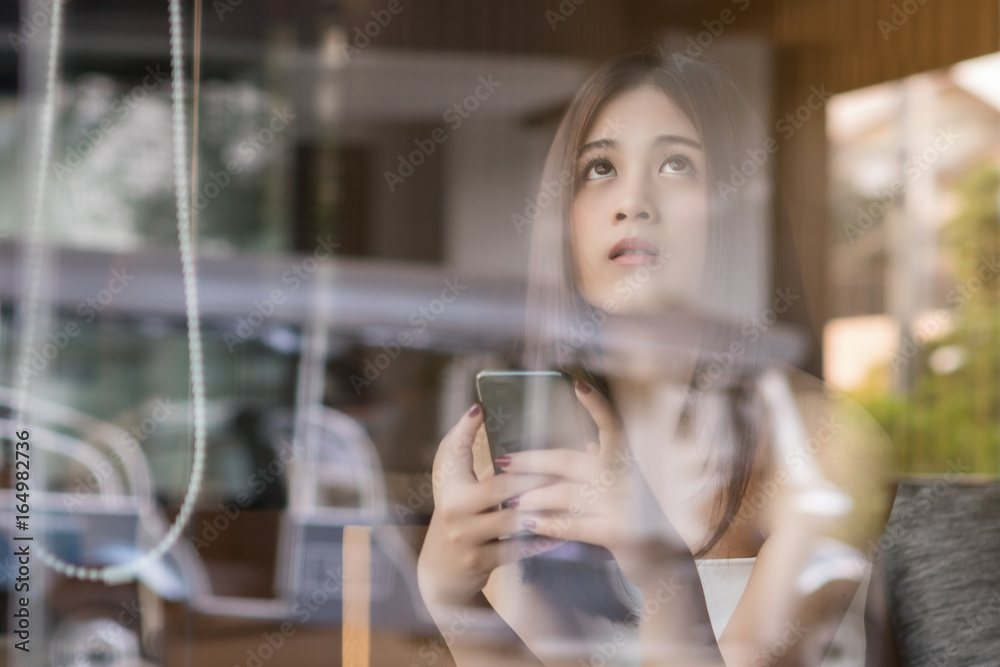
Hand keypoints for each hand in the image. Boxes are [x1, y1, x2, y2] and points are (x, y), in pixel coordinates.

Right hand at [417, 403, 556, 611]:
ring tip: (570, 498)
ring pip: (511, 520)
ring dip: (542, 509)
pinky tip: (562, 533)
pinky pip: (515, 549)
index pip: (453, 451)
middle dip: (533, 476)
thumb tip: (479, 408)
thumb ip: (465, 452)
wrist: (441, 572)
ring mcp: (464, 537)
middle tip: (564, 466)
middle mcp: (452, 509)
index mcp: (447, 484)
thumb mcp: (454, 484)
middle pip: (499, 486)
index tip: (482, 409)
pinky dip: (539, 541)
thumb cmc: (456, 515)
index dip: (465, 430)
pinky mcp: (477, 562)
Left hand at [500, 381, 687, 585]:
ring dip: (534, 497)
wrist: (665, 561)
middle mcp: (625, 477)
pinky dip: (549, 524)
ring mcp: (624, 504)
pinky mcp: (620, 532)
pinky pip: (575, 524)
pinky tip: (530, 525)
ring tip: (512, 502)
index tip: (578, 385)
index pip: (612, 425)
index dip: (596, 405)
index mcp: (627, 461)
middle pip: (569, 461)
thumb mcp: (627, 488)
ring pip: (566, 494)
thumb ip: (608, 465)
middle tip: (503, 461)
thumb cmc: (639, 520)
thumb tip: (589, 444)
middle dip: (532, 461)